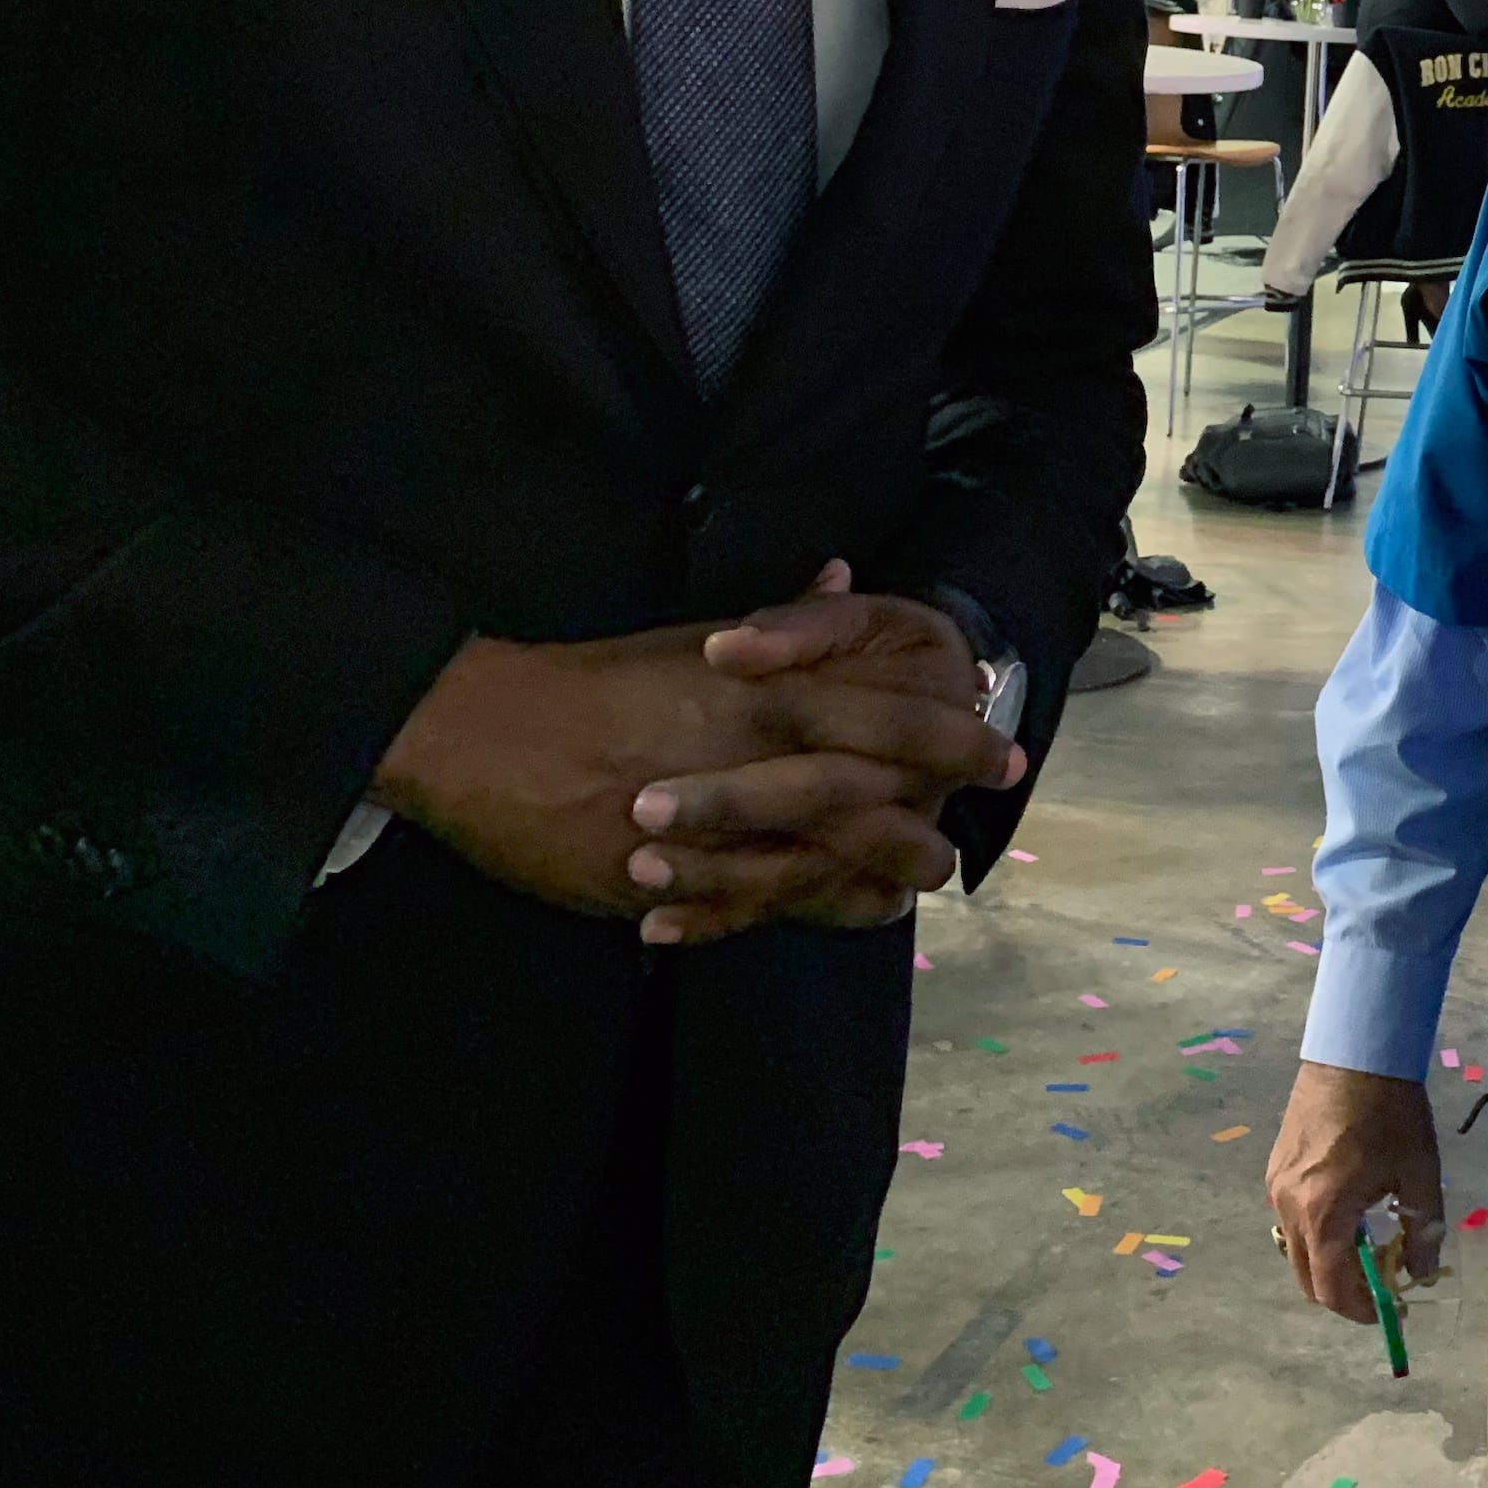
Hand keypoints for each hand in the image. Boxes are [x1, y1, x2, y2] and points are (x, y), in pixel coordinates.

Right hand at [372, 563, 1018, 946]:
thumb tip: (844, 571)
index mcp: (765, 693)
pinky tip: (846, 917)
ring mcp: (714, 827)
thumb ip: (784, 623)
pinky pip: (756, 908)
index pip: (886, 716)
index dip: (951, 737)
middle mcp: (752, 758)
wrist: (486, 734)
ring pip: (823, 864)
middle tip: (969, 843)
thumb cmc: (599, 681)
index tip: (1001, 752)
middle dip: (929, 822)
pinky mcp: (672, 880)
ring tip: (918, 887)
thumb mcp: (698, 639)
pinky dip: (805, 914)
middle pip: (873, 799)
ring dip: (879, 876)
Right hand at [1266, 1060, 1444, 1324]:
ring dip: (1329, 1264)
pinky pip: (1291, 1221)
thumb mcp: (1419, 1172)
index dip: (1365, 1311)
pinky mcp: (1275, 1169)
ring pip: (1295, 1251)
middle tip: (1383, 1287)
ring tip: (1370, 1250)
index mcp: (1325, 1214)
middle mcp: (1289, 1207)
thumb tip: (1420, 1274)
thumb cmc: (1391, 1111)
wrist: (1354, 1050)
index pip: (1334, 1289)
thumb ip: (1421, 1231)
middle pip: (1308, 1278)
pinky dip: (1317, 1236)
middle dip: (1345, 1294)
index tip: (1394, 1311)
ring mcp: (1276, 1187)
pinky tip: (1350, 1217)